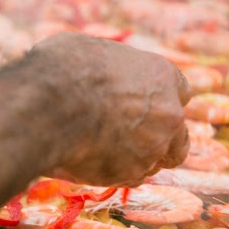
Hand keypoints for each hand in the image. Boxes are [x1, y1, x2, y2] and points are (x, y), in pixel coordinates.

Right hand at [32, 33, 190, 186]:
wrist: (48, 107)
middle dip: (160, 138)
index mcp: (162, 76)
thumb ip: (107, 66)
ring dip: (139, 159)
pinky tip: (97, 164)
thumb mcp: (89, 49)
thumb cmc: (63, 70)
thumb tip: (91, 67)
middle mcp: (167, 114)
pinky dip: (119, 174)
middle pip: (179, 135)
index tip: (143, 106)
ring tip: (107, 153)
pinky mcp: (131, 174)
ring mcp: (153, 147)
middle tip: (132, 138)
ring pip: (157, 162)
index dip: (160, 101)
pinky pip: (133, 179)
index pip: (180, 93)